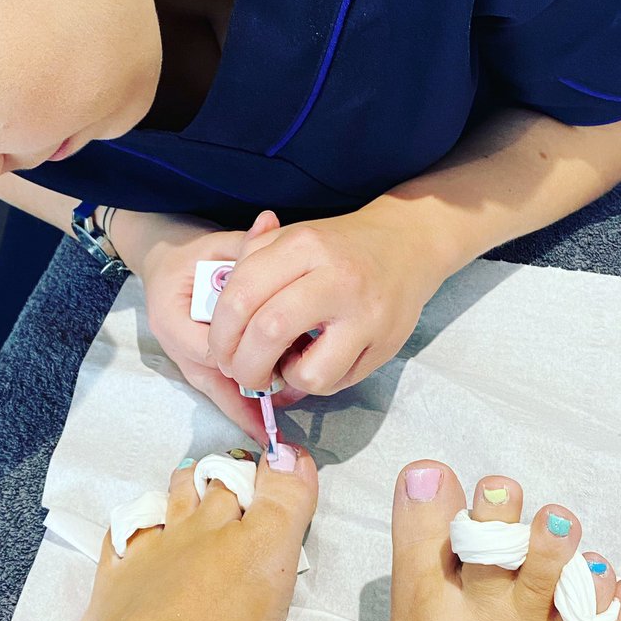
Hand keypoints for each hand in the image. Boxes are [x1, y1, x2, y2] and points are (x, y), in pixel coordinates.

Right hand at [123, 210, 279, 441]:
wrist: (166, 261)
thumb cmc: (192, 253)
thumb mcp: (216, 243)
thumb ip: (243, 243)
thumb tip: (269, 223)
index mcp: (172, 316)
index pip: (211, 347)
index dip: (245, 354)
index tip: (281, 358)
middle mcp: (176, 344)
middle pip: (213, 381)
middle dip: (248, 397)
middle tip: (283, 411)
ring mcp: (185, 357)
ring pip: (217, 391)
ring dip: (246, 408)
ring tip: (275, 433)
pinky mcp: (198, 363)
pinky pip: (220, 389)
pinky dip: (242, 404)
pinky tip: (264, 425)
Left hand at [206, 205, 445, 397]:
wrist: (406, 244)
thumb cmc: (336, 247)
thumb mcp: (291, 238)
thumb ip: (248, 265)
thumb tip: (214, 318)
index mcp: (303, 245)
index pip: (241, 295)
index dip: (220, 332)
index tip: (219, 348)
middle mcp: (336, 277)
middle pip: (267, 332)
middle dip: (242, 364)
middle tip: (239, 370)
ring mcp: (365, 314)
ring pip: (307, 373)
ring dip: (283, 379)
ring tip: (284, 363)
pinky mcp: (385, 343)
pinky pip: (336, 382)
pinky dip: (314, 381)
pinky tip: (315, 360)